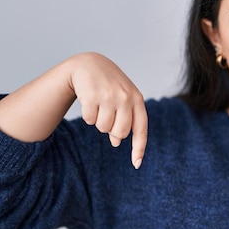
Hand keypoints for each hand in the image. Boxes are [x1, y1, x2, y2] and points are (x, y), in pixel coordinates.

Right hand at [69, 52, 147, 168]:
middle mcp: (126, 97)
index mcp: (137, 99)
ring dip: (98, 122)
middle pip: (120, 132)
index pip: (141, 129)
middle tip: (107, 117)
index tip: (136, 164)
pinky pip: (89, 120)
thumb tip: (116, 142)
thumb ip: (124, 119)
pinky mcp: (92, 95)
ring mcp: (109, 96)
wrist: (89, 64)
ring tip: (99, 105)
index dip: (139, 148)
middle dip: (111, 131)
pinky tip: (89, 101)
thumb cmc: (109, 85)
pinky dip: (88, 116)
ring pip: (103, 128)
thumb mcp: (122, 99)